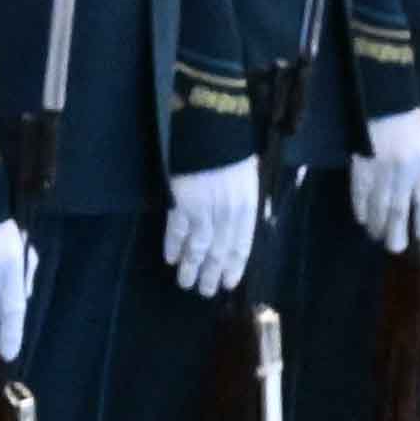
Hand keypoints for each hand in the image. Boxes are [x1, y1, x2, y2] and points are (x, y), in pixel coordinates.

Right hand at [162, 159, 260, 297]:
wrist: (210, 129)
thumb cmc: (231, 151)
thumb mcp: (249, 178)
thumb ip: (246, 203)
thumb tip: (246, 225)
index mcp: (247, 208)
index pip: (241, 246)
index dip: (234, 267)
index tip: (227, 284)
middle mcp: (227, 214)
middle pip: (219, 252)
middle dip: (211, 274)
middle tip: (204, 291)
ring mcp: (203, 210)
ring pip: (198, 247)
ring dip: (191, 268)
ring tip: (185, 283)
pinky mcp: (181, 203)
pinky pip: (177, 231)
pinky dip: (173, 247)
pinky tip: (171, 259)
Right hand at [353, 107, 419, 251]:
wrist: (386, 102)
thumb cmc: (412, 123)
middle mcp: (403, 172)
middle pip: (399, 210)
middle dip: (396, 233)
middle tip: (394, 248)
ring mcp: (380, 171)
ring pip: (378, 206)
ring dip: (378, 225)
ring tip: (377, 236)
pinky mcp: (361, 167)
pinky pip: (359, 194)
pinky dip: (361, 209)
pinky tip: (362, 219)